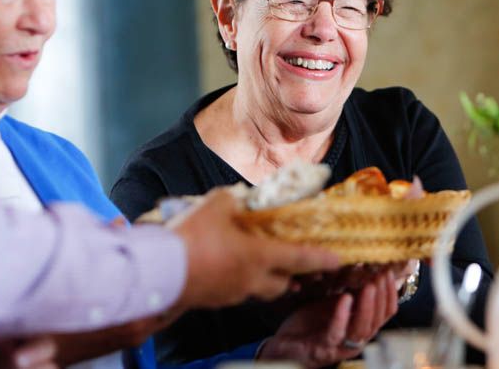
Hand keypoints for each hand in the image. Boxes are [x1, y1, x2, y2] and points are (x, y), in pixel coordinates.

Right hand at [170, 188, 340, 308]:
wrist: (160, 270)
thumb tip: (238, 198)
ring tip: (263, 266)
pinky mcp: (215, 299)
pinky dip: (242, 281)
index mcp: (258, 257)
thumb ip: (233, 200)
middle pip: (283, 284)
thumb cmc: (192, 236)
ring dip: (267, 280)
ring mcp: (232, 293)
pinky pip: (237, 292)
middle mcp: (250, 280)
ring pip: (260, 291)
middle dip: (293, 276)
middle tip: (297, 266)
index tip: (338, 260)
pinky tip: (230, 268)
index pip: (300, 259)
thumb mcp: (216, 205)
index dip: (321, 259)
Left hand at [258, 270, 398, 367]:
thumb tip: (365, 269)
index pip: (385, 313)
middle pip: (377, 320)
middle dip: (381, 296)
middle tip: (380, 275)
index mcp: (361, 328)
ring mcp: (340, 346)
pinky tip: (345, 298)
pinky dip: (342, 315)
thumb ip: (351, 293)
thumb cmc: (311, 324)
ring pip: (361, 329)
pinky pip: (336, 332)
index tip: (388, 272)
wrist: (285, 344)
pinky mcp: (322, 347)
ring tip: (369, 286)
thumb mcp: (334, 304)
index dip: (389, 293)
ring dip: (367, 306)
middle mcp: (356, 340)